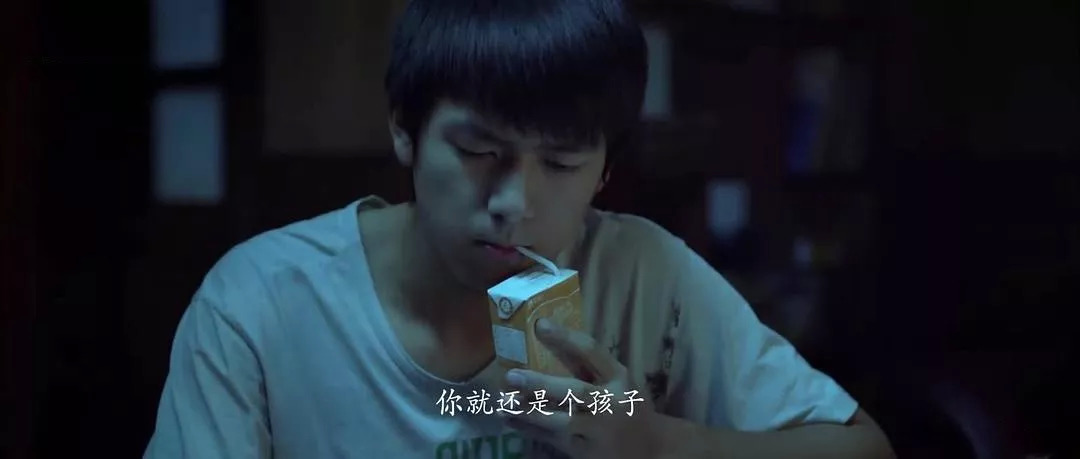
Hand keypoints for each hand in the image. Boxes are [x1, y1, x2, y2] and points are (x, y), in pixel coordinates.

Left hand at [500, 318, 664, 458]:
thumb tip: (546, 339)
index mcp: (619, 378)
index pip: (592, 352)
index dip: (565, 337)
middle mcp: (611, 403)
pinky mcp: (587, 451)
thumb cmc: (627, 406)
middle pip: (574, 391)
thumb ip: (589, 367)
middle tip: (512, 376)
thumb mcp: (618, 381)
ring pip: (561, 421)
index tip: (539, 324)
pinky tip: (510, 421)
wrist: (651, 448)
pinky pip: (554, 440)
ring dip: (530, 413)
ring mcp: (599, 430)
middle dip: (541, 384)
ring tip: (504, 404)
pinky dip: (530, 430)